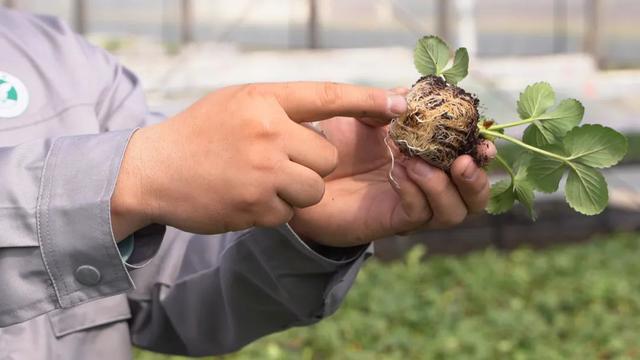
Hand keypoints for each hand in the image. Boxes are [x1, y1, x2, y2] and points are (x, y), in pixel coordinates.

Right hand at [110, 82, 405, 239]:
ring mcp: (262, 172)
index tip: (401, 103)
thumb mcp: (237, 103)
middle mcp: (267, 133)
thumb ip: (281, 107)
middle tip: (276, 162)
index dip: (368, 99)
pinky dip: (273, 210)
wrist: (151, 171)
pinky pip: (289, 213)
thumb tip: (329, 116)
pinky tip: (244, 197)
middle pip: (326, 158)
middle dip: (310, 165)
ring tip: (261, 181)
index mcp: (264, 99)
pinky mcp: (255, 207)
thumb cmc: (199, 133)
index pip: (328, 95)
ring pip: (315, 189)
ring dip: (296, 190)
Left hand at [289, 89, 495, 246]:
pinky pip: (417, 213)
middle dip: (476, 180)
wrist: (299, 174)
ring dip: (441, 186)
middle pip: (473, 198)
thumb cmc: (330, 144)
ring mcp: (409, 205)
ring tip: (418, 163)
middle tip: (462, 162)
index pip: (468, 162)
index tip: (484, 141)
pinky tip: (397, 172)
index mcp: (427, 158)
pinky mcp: (390, 221)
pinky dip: (414, 191)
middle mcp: (425, 185)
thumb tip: (409, 93)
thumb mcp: (359, 115)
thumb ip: (385, 103)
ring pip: (452, 212)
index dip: (482, 154)